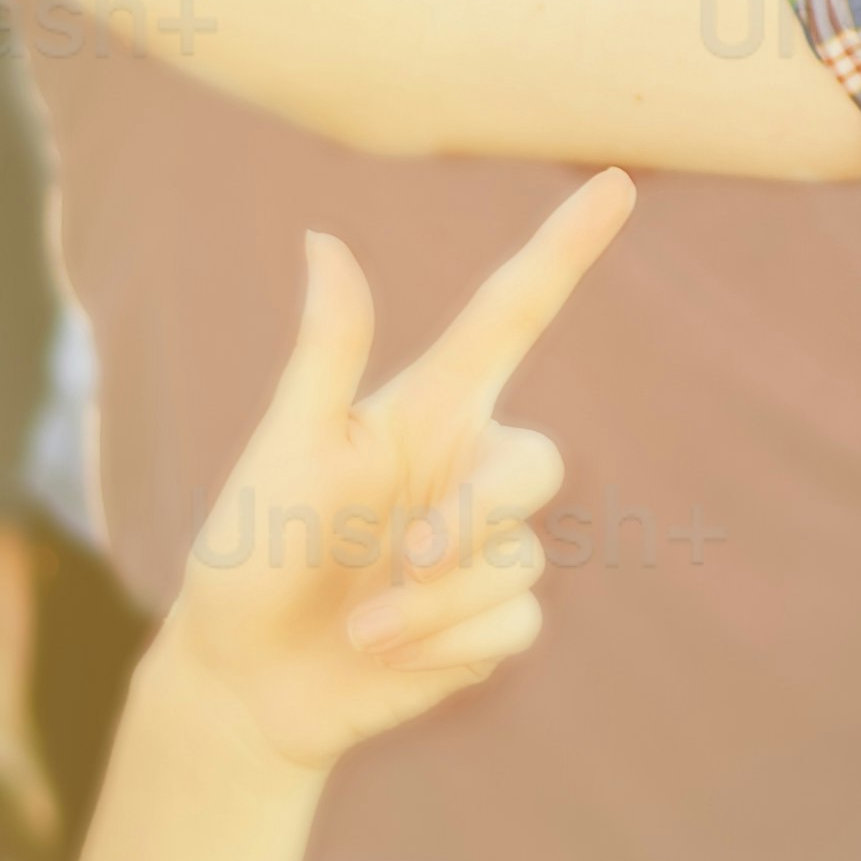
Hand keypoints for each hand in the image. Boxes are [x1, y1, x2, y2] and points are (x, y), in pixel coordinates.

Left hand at [160, 186, 605, 771]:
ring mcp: (486, 545)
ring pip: (519, 559)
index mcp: (426, 408)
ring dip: (432, 603)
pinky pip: (515, 622)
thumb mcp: (286, 450)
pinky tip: (389, 654)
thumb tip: (322, 239)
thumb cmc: (252, 550)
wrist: (243, 680)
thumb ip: (325, 354)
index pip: (511, 314)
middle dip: (473, 516)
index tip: (617, 180)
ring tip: (361, 626)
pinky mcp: (491, 620)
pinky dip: (445, 645)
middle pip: (537, 464)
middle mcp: (467, 468)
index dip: (565, 248)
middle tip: (402, 557)